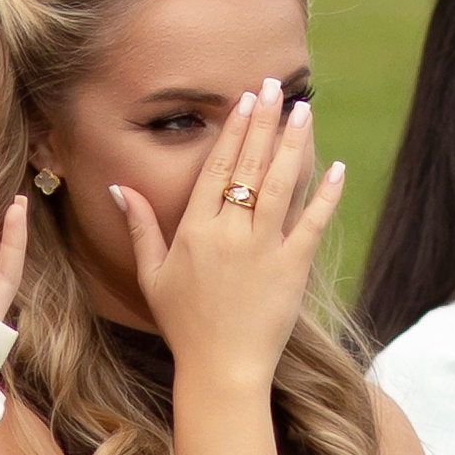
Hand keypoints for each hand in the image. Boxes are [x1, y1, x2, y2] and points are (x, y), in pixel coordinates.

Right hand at [114, 78, 343, 389]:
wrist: (220, 368)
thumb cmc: (183, 324)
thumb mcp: (152, 275)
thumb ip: (140, 227)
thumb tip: (119, 188)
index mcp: (195, 230)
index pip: (216, 167)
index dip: (233, 129)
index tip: (244, 100)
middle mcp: (230, 233)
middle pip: (249, 165)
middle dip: (263, 121)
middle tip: (275, 86)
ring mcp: (264, 249)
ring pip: (280, 184)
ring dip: (293, 144)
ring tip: (303, 110)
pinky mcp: (293, 269)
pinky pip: (312, 224)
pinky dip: (325, 195)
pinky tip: (335, 166)